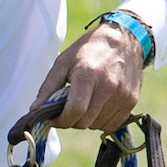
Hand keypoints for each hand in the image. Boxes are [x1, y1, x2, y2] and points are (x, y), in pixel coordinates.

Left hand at [24, 22, 143, 135]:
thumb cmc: (89, 50)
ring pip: (97, 125)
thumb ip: (48, 88)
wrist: (124, 40)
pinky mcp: (132, 101)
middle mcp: (108, 86)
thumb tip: (35, 110)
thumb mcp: (63, 63)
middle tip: (66, 110)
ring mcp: (123, 95)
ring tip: (84, 103)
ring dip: (86, 121)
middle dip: (71, 120)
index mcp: (88, 75)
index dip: (60, 120)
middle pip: (85, 121)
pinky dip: (101, 121)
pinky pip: (112, 124)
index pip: (75, 110)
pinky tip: (97, 106)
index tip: (53, 118)